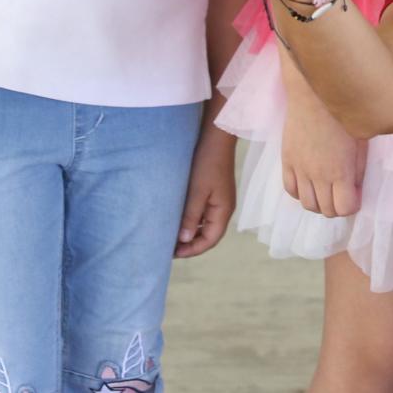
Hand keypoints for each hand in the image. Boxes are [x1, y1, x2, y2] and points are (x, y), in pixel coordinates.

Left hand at [175, 123, 237, 257]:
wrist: (215, 138)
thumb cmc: (207, 164)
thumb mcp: (197, 191)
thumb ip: (192, 216)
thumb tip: (185, 239)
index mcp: (223, 211)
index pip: (210, 240)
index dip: (193, 250)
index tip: (173, 253)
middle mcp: (223, 209)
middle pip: (209, 235)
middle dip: (191, 244)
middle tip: (169, 247)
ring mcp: (219, 200)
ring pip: (205, 225)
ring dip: (190, 233)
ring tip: (171, 236)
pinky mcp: (213, 192)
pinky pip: (203, 214)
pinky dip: (192, 221)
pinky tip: (179, 219)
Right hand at [281, 82, 365, 218]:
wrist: (314, 93)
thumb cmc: (344, 113)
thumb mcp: (361, 142)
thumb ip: (358, 170)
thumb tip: (356, 190)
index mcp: (340, 171)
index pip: (344, 208)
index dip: (352, 205)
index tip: (355, 195)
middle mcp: (318, 175)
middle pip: (326, 210)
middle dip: (337, 206)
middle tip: (343, 192)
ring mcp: (300, 168)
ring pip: (307, 204)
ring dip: (319, 202)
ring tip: (327, 189)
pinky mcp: (287, 159)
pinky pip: (290, 189)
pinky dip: (300, 192)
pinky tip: (310, 182)